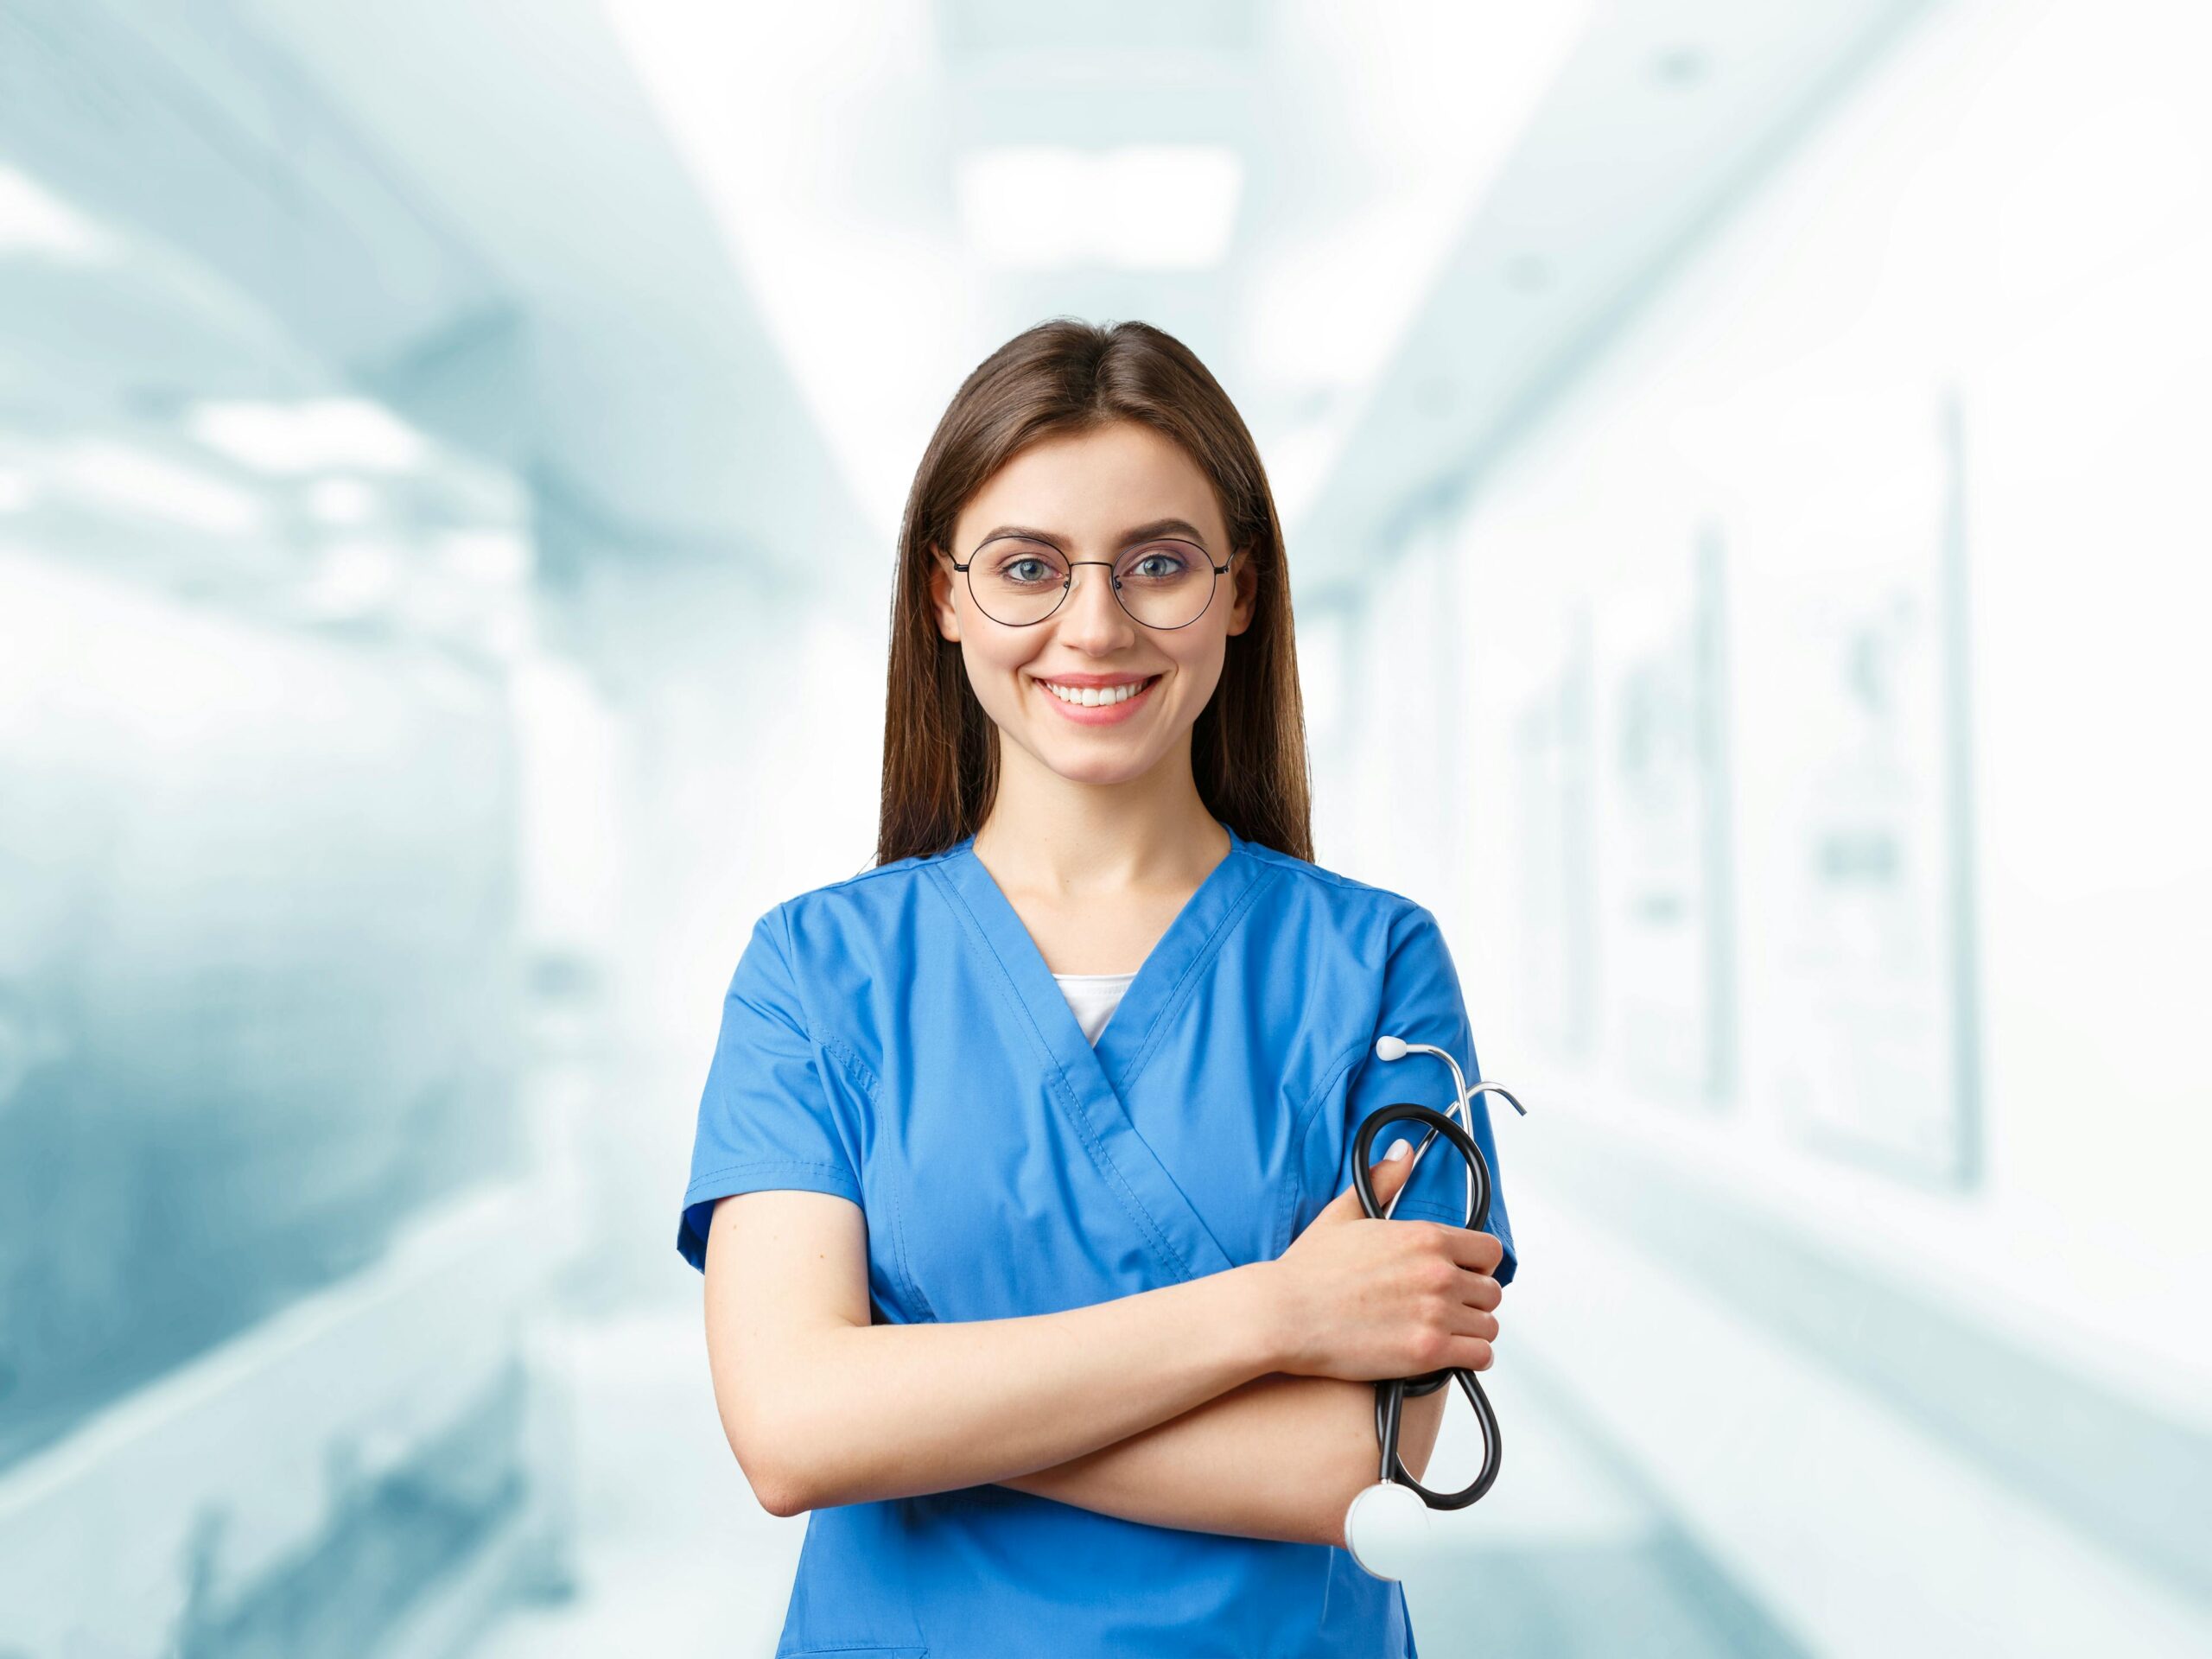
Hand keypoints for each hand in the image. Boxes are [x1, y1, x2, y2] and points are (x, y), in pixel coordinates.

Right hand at [1258, 1142, 1503, 1381]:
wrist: (1283, 1314)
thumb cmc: (1309, 1271)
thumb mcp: (1345, 1213)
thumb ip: (1382, 1180)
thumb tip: (1402, 1152)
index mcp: (1425, 1237)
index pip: (1489, 1251)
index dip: (1477, 1265)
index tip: (1461, 1274)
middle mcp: (1438, 1273)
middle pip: (1491, 1291)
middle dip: (1472, 1300)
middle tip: (1445, 1308)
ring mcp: (1436, 1314)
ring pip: (1488, 1326)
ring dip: (1471, 1330)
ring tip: (1445, 1332)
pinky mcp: (1428, 1352)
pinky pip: (1479, 1357)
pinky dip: (1468, 1358)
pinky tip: (1447, 1354)